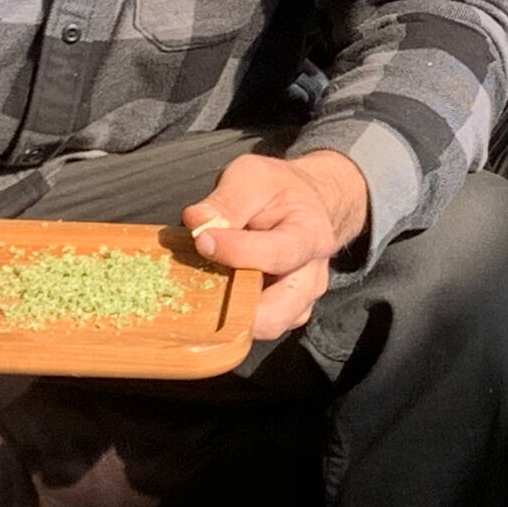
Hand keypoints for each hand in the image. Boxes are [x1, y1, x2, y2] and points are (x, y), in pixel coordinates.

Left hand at [185, 150, 370, 339]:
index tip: (202, 239)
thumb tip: (196, 222)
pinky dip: (231, 318)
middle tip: (200, 285)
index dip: (237, 251)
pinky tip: (213, 294)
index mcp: (310, 236)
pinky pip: (256, 329)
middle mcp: (311, 278)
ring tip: (205, 287)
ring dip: (230, 315)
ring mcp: (299, 303)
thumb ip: (226, 200)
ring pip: (265, 328)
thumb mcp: (252, 176)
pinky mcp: (283, 316)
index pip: (278, 254)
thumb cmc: (276, 190)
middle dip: (233, 308)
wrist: (304, 205)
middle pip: (276, 314)